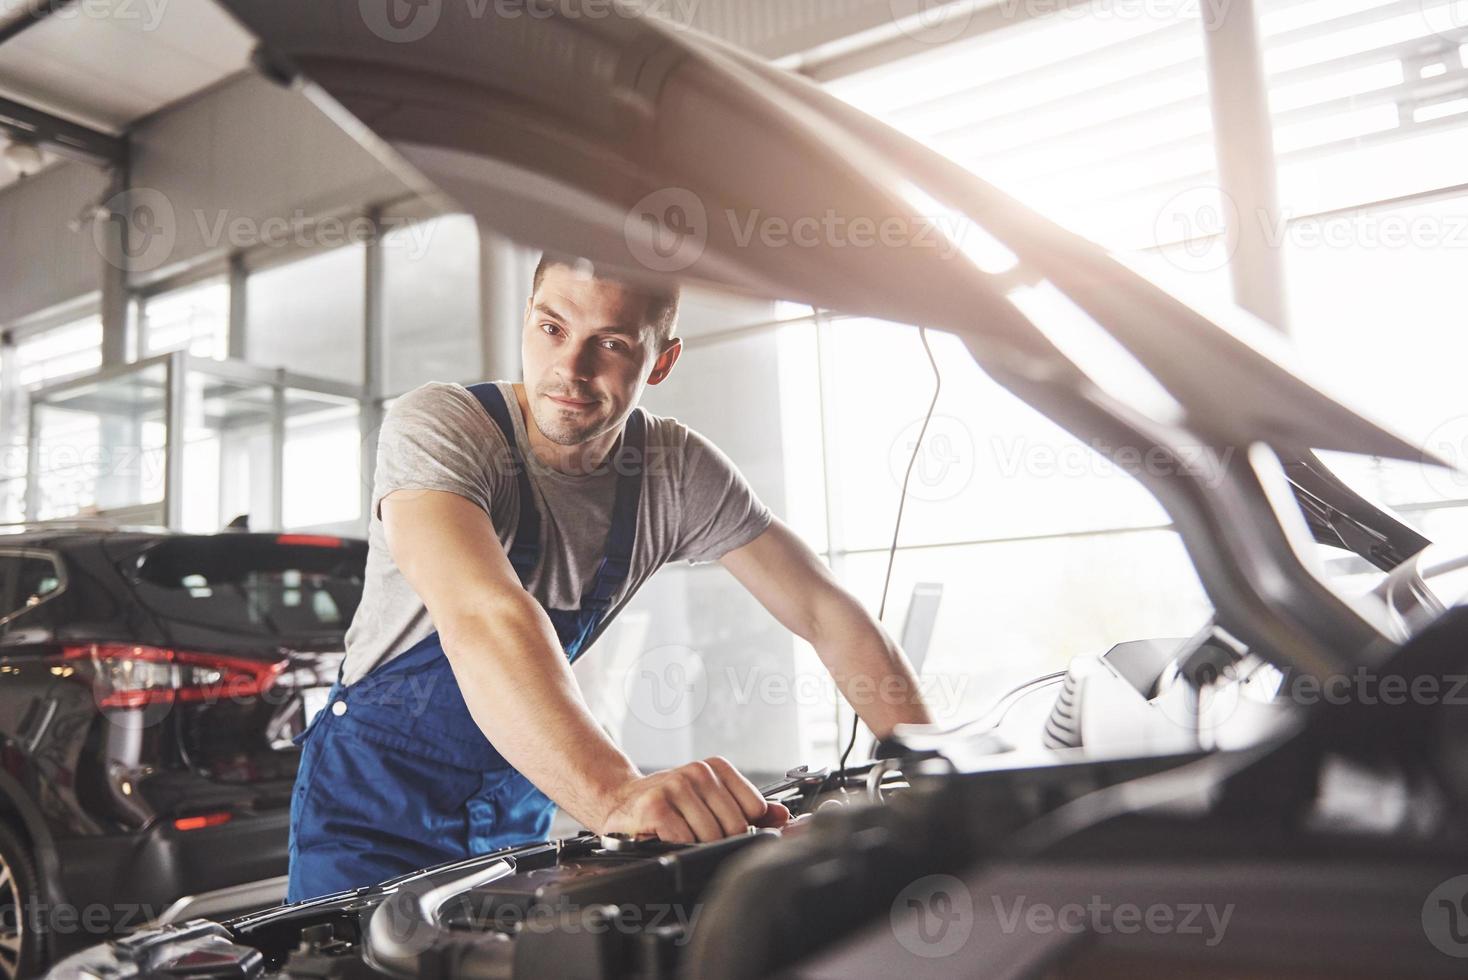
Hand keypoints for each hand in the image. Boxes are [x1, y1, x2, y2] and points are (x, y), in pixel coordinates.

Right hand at [600, 756, 790, 842]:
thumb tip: (782, 816)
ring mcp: (676, 786)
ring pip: (711, 837)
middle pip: (735, 826)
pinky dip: (678, 847)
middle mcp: (698, 772)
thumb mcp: (710, 800)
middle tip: (698, 835)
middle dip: (720, 840)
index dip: (742, 826)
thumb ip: (747, 808)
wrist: (620, 802)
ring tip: (682, 836)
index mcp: (716, 767)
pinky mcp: (656, 807)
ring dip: (696, 846)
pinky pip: (685, 841)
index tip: (723, 828)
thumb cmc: (669, 804)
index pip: (754, 808)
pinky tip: (667, 838)